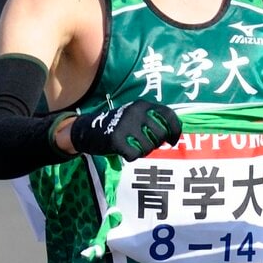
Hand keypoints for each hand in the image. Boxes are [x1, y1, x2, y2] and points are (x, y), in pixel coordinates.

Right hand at [66, 97, 181, 161]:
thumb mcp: (134, 116)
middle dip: (156, 144)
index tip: (172, 141)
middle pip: (161, 134)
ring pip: (149, 147)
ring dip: (142, 151)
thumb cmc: (117, 126)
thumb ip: (152, 121)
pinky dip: (130, 156)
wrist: (87, 129)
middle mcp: (136, 112)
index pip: (169, 115)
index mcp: (143, 105)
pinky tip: (123, 152)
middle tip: (144, 144)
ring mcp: (126, 125)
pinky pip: (135, 154)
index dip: (175, 130)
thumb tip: (172, 135)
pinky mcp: (116, 139)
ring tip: (131, 146)